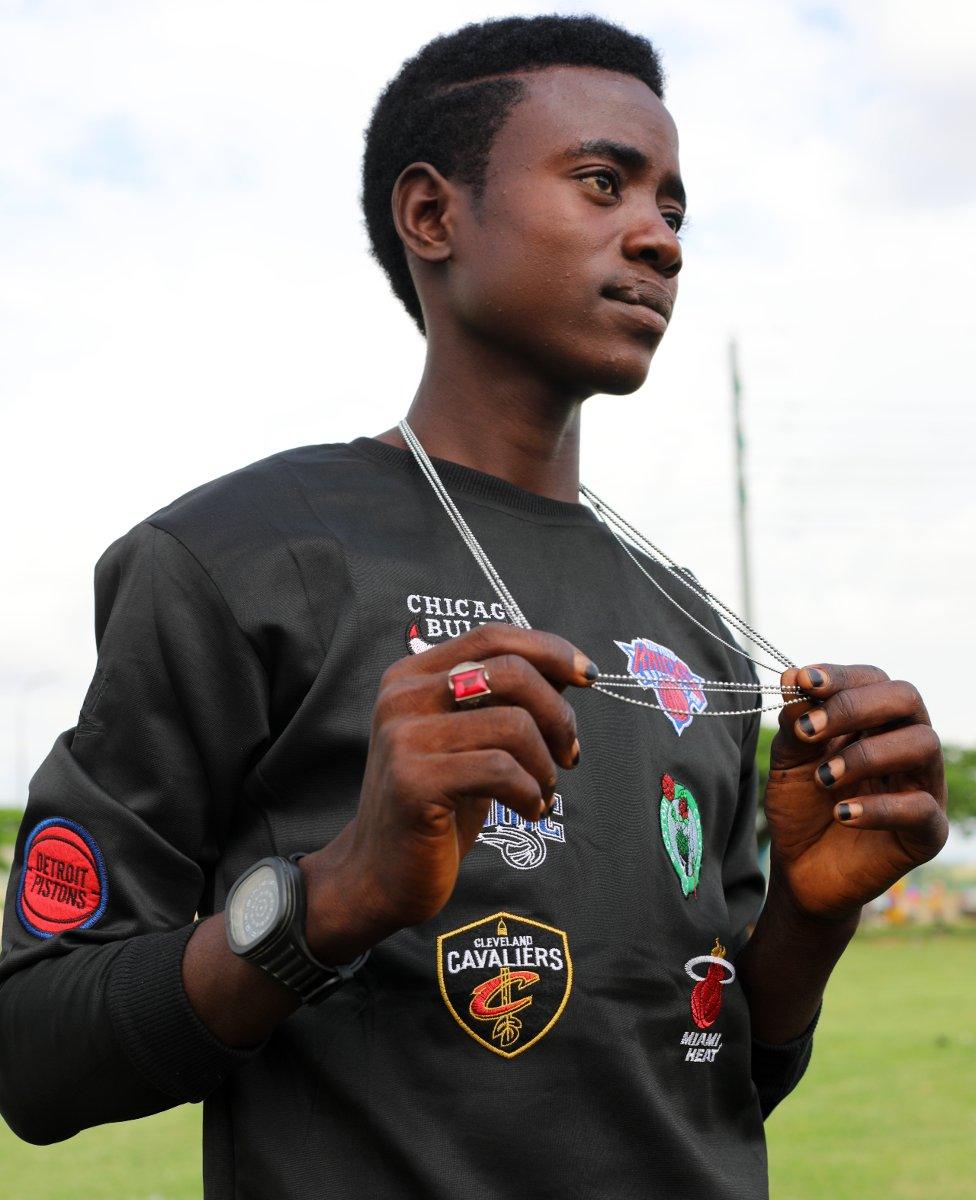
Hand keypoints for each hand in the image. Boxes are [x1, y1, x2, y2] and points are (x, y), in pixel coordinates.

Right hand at [300, 623, 595, 959]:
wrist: (380, 873)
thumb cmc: (437, 804)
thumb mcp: (472, 740)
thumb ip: (507, 699)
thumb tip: (569, 668)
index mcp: (413, 675)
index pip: (492, 636)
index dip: (548, 650)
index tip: (587, 675)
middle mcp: (402, 696)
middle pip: (509, 672)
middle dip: (558, 714)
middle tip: (569, 753)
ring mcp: (404, 737)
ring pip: (513, 724)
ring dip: (546, 764)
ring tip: (543, 791)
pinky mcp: (414, 781)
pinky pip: (501, 769)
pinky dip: (531, 792)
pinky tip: (529, 810)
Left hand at [763, 664, 947, 922]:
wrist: (800, 871)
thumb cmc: (801, 807)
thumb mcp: (788, 760)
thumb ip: (795, 722)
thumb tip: (795, 678)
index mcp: (875, 721)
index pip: (873, 679)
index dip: (840, 676)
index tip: (801, 682)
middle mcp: (905, 745)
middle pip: (906, 698)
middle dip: (855, 706)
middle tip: (810, 731)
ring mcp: (922, 786)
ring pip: (923, 743)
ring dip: (866, 755)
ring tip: (823, 778)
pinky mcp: (927, 833)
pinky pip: (921, 808)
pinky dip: (879, 807)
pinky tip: (841, 813)